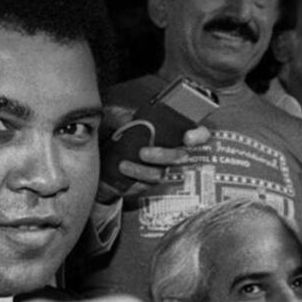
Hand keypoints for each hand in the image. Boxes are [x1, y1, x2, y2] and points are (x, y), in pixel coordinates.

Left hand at [95, 105, 209, 203]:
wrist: (102, 158)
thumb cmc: (116, 135)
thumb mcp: (117, 119)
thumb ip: (121, 116)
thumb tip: (126, 119)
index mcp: (174, 133)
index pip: (199, 134)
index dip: (198, 136)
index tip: (187, 138)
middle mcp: (173, 153)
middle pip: (181, 157)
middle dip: (165, 155)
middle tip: (143, 152)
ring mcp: (163, 170)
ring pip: (163, 174)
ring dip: (145, 171)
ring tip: (124, 165)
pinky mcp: (149, 184)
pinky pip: (147, 186)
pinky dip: (135, 180)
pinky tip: (124, 173)